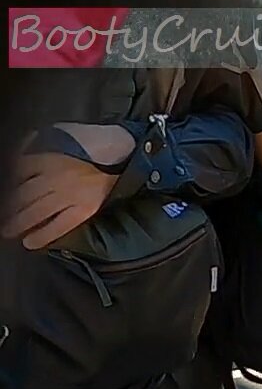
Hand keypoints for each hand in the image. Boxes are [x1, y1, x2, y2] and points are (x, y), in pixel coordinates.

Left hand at [3, 127, 129, 248]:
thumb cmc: (87, 157)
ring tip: (8, 231)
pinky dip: (44, 234)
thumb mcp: (58, 145)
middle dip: (9, 207)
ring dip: (19, 222)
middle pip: (23, 193)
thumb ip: (36, 146)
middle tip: (1, 219)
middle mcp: (56, 176)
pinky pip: (60, 224)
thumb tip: (21, 145)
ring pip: (37, 210)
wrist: (122, 165)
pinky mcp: (84, 209)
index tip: (4, 191)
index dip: (8, 181)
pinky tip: (31, 242)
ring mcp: (70, 194)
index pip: (19, 169)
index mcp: (49, 158)